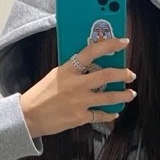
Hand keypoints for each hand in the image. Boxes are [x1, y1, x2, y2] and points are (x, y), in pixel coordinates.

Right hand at [19, 37, 135, 138]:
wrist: (28, 116)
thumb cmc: (40, 95)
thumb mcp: (55, 76)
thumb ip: (72, 71)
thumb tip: (90, 67)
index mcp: (68, 70)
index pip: (92, 51)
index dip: (110, 45)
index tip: (123, 42)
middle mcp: (76, 84)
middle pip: (106, 75)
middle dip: (123, 74)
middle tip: (130, 74)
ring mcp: (80, 101)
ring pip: (109, 97)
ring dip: (123, 95)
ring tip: (130, 94)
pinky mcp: (80, 117)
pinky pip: (100, 115)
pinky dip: (110, 114)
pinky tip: (114, 113)